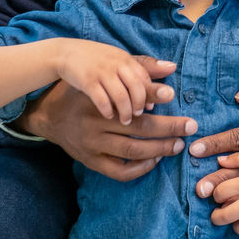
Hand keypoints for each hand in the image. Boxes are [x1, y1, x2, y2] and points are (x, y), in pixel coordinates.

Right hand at [19, 56, 197, 181]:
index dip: (155, 98)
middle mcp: (95, 124)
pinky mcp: (90, 161)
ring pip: (133, 151)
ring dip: (160, 149)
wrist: (47, 115)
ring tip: (178, 144)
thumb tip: (170, 67)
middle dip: (169, 128)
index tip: (174, 96)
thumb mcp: (103, 76)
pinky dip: (141, 168)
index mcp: (99, 100)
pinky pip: (120, 171)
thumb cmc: (81, 91)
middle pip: (139, 129)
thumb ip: (137, 69)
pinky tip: (155, 159)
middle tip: (190, 126)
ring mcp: (92, 146)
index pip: (134, 101)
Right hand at [51, 39, 166, 124]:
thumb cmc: (98, 59)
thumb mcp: (121, 58)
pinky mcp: (87, 82)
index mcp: (126, 59)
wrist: (66, 53)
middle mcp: (116, 64)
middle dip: (141, 105)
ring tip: (126, 120)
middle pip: (138, 88)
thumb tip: (172, 67)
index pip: (145, 79)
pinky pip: (102, 100)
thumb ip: (145, 66)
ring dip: (126, 112)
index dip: (151, 95)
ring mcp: (101, 73)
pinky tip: (109, 117)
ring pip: (121, 97)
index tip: (151, 108)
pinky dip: (108, 110)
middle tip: (139, 117)